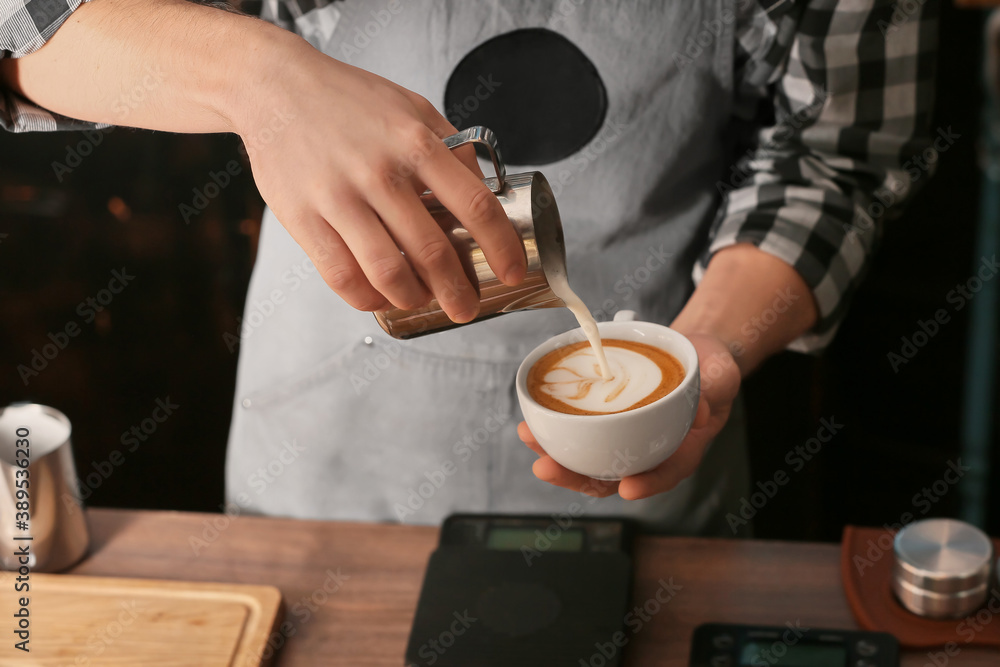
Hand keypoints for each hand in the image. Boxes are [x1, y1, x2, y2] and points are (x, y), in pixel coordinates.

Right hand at [232, 41, 526, 321]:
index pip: (475, 205)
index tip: (513, 270)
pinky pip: (341, 275)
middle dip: (458, 292)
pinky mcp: (302, 217)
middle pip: (433, 251)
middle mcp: (380, 172)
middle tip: (466, 307)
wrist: (275, 86)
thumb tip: (486, 196)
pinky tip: (380, 298)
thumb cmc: (349, 100)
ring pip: (388, 272)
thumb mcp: (413, 108)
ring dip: (413, 298)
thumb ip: (452, 150)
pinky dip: (367, 298)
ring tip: (422, 301)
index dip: (501, 246)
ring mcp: (339, 196)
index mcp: (416, 142)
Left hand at [518, 333, 740, 498]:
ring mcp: (626, 442)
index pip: (666, 473)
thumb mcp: (721, 378)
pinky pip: (581, 437)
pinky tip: (534, 424)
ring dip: (556, 456)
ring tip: (528, 438)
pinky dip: (555, 432)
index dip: (648, 484)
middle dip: (575, 476)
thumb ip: (712, 391)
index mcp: (682, 449)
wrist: (693, 358)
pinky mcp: (607, 426)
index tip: (629, 488)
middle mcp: (649, 452)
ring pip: (590, 461)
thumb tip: (701, 411)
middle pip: (613, 476)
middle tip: (546, 467)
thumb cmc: (709, 373)